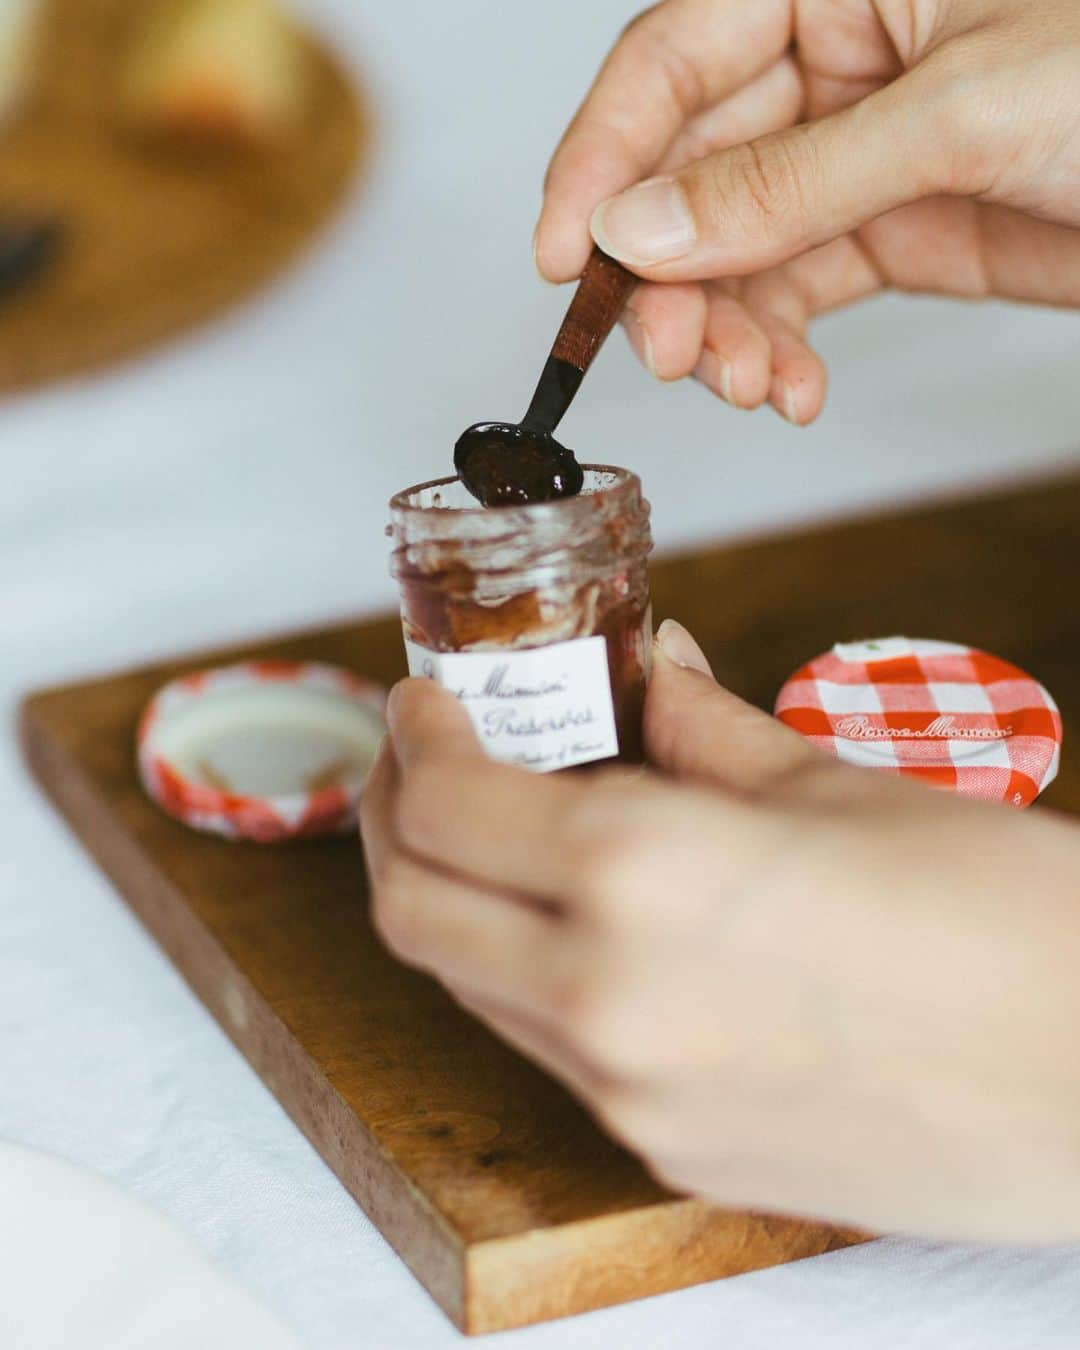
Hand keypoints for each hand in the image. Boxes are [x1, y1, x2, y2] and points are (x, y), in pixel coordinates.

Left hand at [361, 620, 1079, 1242]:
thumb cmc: (1006, 923)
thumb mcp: (843, 787)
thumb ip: (712, 732)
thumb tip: (659, 673)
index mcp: (645, 881)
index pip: (447, 803)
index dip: (414, 739)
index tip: (425, 702)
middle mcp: (609, 1003)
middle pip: (412, 906)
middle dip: (394, 818)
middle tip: (424, 760)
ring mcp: (631, 1096)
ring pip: (466, 983)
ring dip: (449, 898)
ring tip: (494, 833)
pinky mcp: (668, 1150)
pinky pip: (543, 1050)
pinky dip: (521, 972)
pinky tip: (578, 926)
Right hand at [535, 0, 1079, 424]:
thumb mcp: (961, 112)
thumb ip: (791, 177)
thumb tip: (646, 227)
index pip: (673, 63)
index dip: (603, 160)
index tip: (565, 254)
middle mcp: (839, 61)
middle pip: (694, 171)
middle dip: (671, 272)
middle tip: (667, 350)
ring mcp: (863, 154)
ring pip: (739, 246)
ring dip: (724, 327)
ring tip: (744, 382)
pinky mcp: (897, 231)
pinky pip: (799, 292)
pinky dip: (782, 348)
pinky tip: (790, 386)